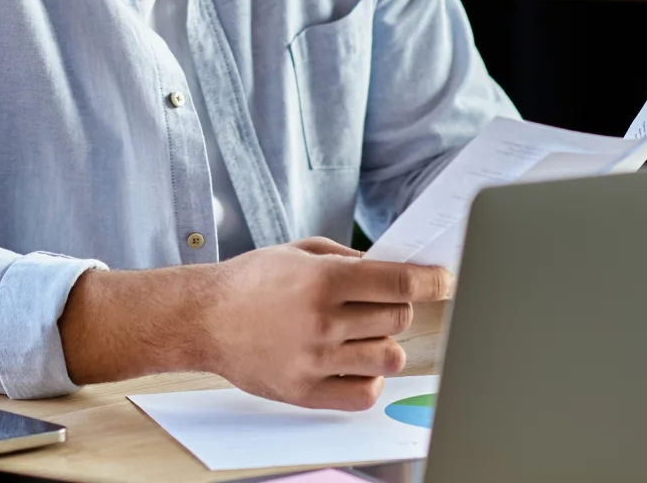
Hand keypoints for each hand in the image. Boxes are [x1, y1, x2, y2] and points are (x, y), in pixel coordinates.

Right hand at [196, 238, 452, 409]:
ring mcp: (315, 360)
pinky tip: (352, 364)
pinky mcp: (305, 392)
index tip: (444, 281)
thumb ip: (346, 260)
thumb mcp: (297, 252)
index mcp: (322, 280)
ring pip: (389, 358)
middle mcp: (322, 322)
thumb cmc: (249, 282)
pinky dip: (368, 380)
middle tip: (379, 305)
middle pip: (398, 319)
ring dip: (383, 344)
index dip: (431, 282)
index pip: (399, 284)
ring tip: (361, 336)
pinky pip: (364, 394)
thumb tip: (390, 270)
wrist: (202, 319)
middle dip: (397, 308)